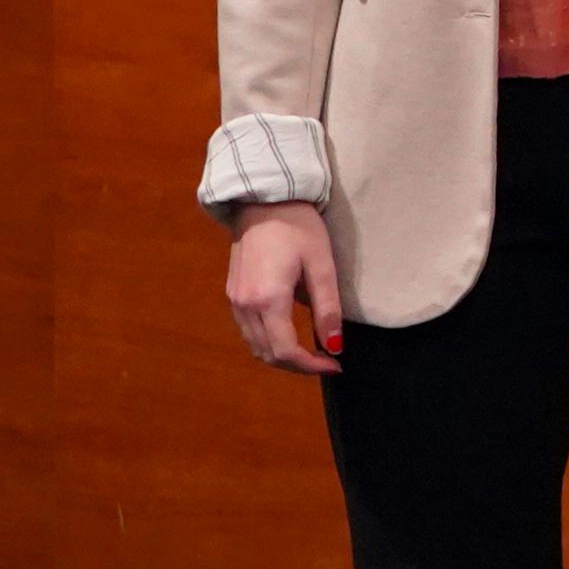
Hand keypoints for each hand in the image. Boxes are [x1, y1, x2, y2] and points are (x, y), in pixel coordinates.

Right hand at [223, 203, 343, 373]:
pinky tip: (291, 336)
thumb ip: (328, 308)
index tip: (336, 365)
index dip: (311, 366)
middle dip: (298, 366)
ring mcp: (234, 300)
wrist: (263, 202)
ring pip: (255, 346)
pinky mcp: (233, 294)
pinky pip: (248, 331)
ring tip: (313, 353)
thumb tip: (335, 346)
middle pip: (267, 354)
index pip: (285, 350)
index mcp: (267, 299)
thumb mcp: (322, 266)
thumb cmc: (298, 228)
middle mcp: (245, 305)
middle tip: (328, 362)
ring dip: (282, 357)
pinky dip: (269, 343)